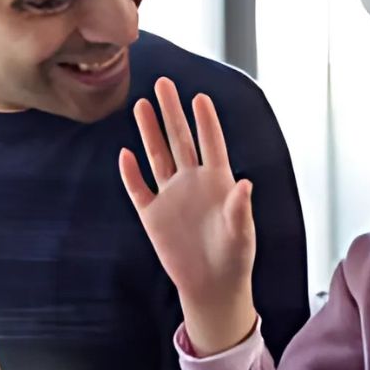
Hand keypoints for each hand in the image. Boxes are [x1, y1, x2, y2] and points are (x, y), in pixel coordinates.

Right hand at [119, 76, 257, 356]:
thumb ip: (240, 208)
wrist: (212, 287)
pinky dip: (130, 173)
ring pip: (157, 156)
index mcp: (218, 182)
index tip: (199, 96)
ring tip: (141, 104)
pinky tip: (125, 154)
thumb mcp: (242, 234)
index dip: (206, 121)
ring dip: (149, 132)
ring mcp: (171, 197)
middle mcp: (193, 183)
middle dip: (171, 111)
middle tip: (163, 83)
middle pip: (179, 140)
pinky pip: (138, 189)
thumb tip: (245, 184)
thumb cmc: (235, 258)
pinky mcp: (152, 215)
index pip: (211, 143)